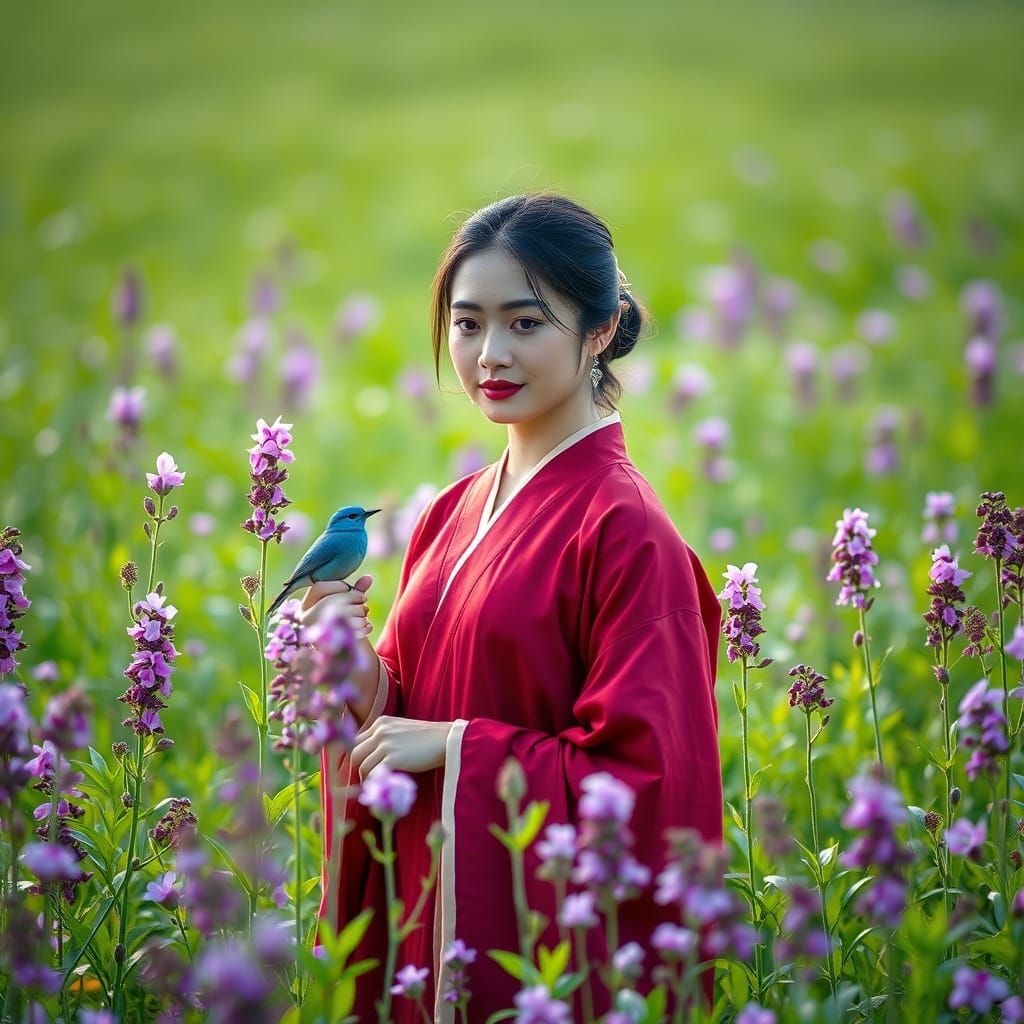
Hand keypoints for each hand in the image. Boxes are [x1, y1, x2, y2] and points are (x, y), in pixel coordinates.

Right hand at [297, 574, 377, 722]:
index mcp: (304, 607)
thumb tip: (368, 577)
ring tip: (365, 618)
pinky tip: (367, 628)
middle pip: (332, 600)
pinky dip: (362, 627)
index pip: (319, 587)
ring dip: (360, 614)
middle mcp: (304, 620)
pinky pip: (347, 631)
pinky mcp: (325, 647)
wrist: (339, 659)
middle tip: (365, 605)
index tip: (357, 593)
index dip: (340, 586)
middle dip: (354, 601)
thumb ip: (354, 593)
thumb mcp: (346, 608)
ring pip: (341, 614)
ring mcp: (312, 634)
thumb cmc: (341, 627)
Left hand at [350, 716, 451, 780]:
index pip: (357, 740)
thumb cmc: (427, 738)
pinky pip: (373, 773)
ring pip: (362, 765)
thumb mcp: (401, 729)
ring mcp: (386, 744)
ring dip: (365, 778)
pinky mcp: (393, 758)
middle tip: (364, 778)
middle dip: (356, 768)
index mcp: (381, 722)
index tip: (360, 767)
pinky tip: (380, 787)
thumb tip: (371, 756)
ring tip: (372, 786)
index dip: (357, 755)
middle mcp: (380, 731)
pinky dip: (374, 782)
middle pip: (355, 752)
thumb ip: (385, 737)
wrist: (446, 740)